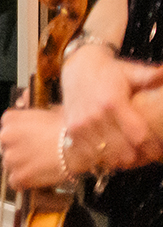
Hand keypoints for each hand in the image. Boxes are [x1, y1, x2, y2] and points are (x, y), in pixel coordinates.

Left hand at [0, 105, 70, 189]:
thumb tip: (26, 101)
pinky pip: (15, 182)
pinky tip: (36, 179)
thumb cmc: (70, 129)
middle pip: (6, 148)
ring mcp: (11, 157)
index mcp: (10, 119)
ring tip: (40, 167)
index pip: (7, 129)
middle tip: (37, 155)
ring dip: (22, 167)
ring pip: (10, 165)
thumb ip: (33, 111)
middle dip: (19, 152)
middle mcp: (6, 136)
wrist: (79, 148)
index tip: (29, 141)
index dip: (19, 137)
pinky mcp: (20, 175)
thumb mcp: (51, 109)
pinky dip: (24, 183)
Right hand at [59, 41, 162, 172]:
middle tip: (147, 153)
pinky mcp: (72, 130)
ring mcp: (81, 125)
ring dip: (121, 159)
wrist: (77, 67)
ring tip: (131, 153)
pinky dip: (104, 156)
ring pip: (108, 156)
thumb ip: (151, 76)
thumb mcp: (131, 72)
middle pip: (124, 152)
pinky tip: (112, 150)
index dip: (152, 145)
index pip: (138, 137)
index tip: (159, 148)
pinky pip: (92, 155)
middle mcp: (95, 116)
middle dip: (139, 156)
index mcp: (112, 102)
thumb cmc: (110, 71)